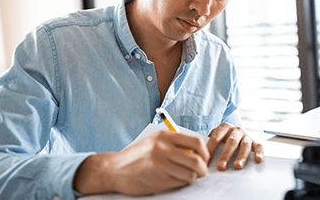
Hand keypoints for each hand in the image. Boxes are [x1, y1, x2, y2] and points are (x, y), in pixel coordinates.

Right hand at [73, 130, 209, 195]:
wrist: (114, 169)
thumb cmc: (136, 156)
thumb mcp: (154, 142)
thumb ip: (174, 144)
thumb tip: (198, 152)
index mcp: (164, 136)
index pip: (196, 141)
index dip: (205, 152)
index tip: (204, 158)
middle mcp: (163, 148)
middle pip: (197, 160)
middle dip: (202, 169)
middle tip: (201, 172)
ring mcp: (161, 164)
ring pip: (190, 174)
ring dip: (191, 178)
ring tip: (183, 176)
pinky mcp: (158, 178)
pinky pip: (179, 183)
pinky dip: (180, 183)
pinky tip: (172, 180)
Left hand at [207, 122, 263, 170]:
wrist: (235, 133)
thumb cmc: (222, 139)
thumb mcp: (215, 137)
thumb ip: (209, 146)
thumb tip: (200, 160)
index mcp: (224, 127)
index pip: (216, 138)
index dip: (210, 149)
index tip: (206, 162)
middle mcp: (236, 130)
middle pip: (231, 142)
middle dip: (225, 155)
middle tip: (220, 167)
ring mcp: (246, 135)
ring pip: (244, 145)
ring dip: (241, 157)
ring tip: (237, 167)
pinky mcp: (255, 142)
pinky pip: (259, 146)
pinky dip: (259, 152)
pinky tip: (258, 160)